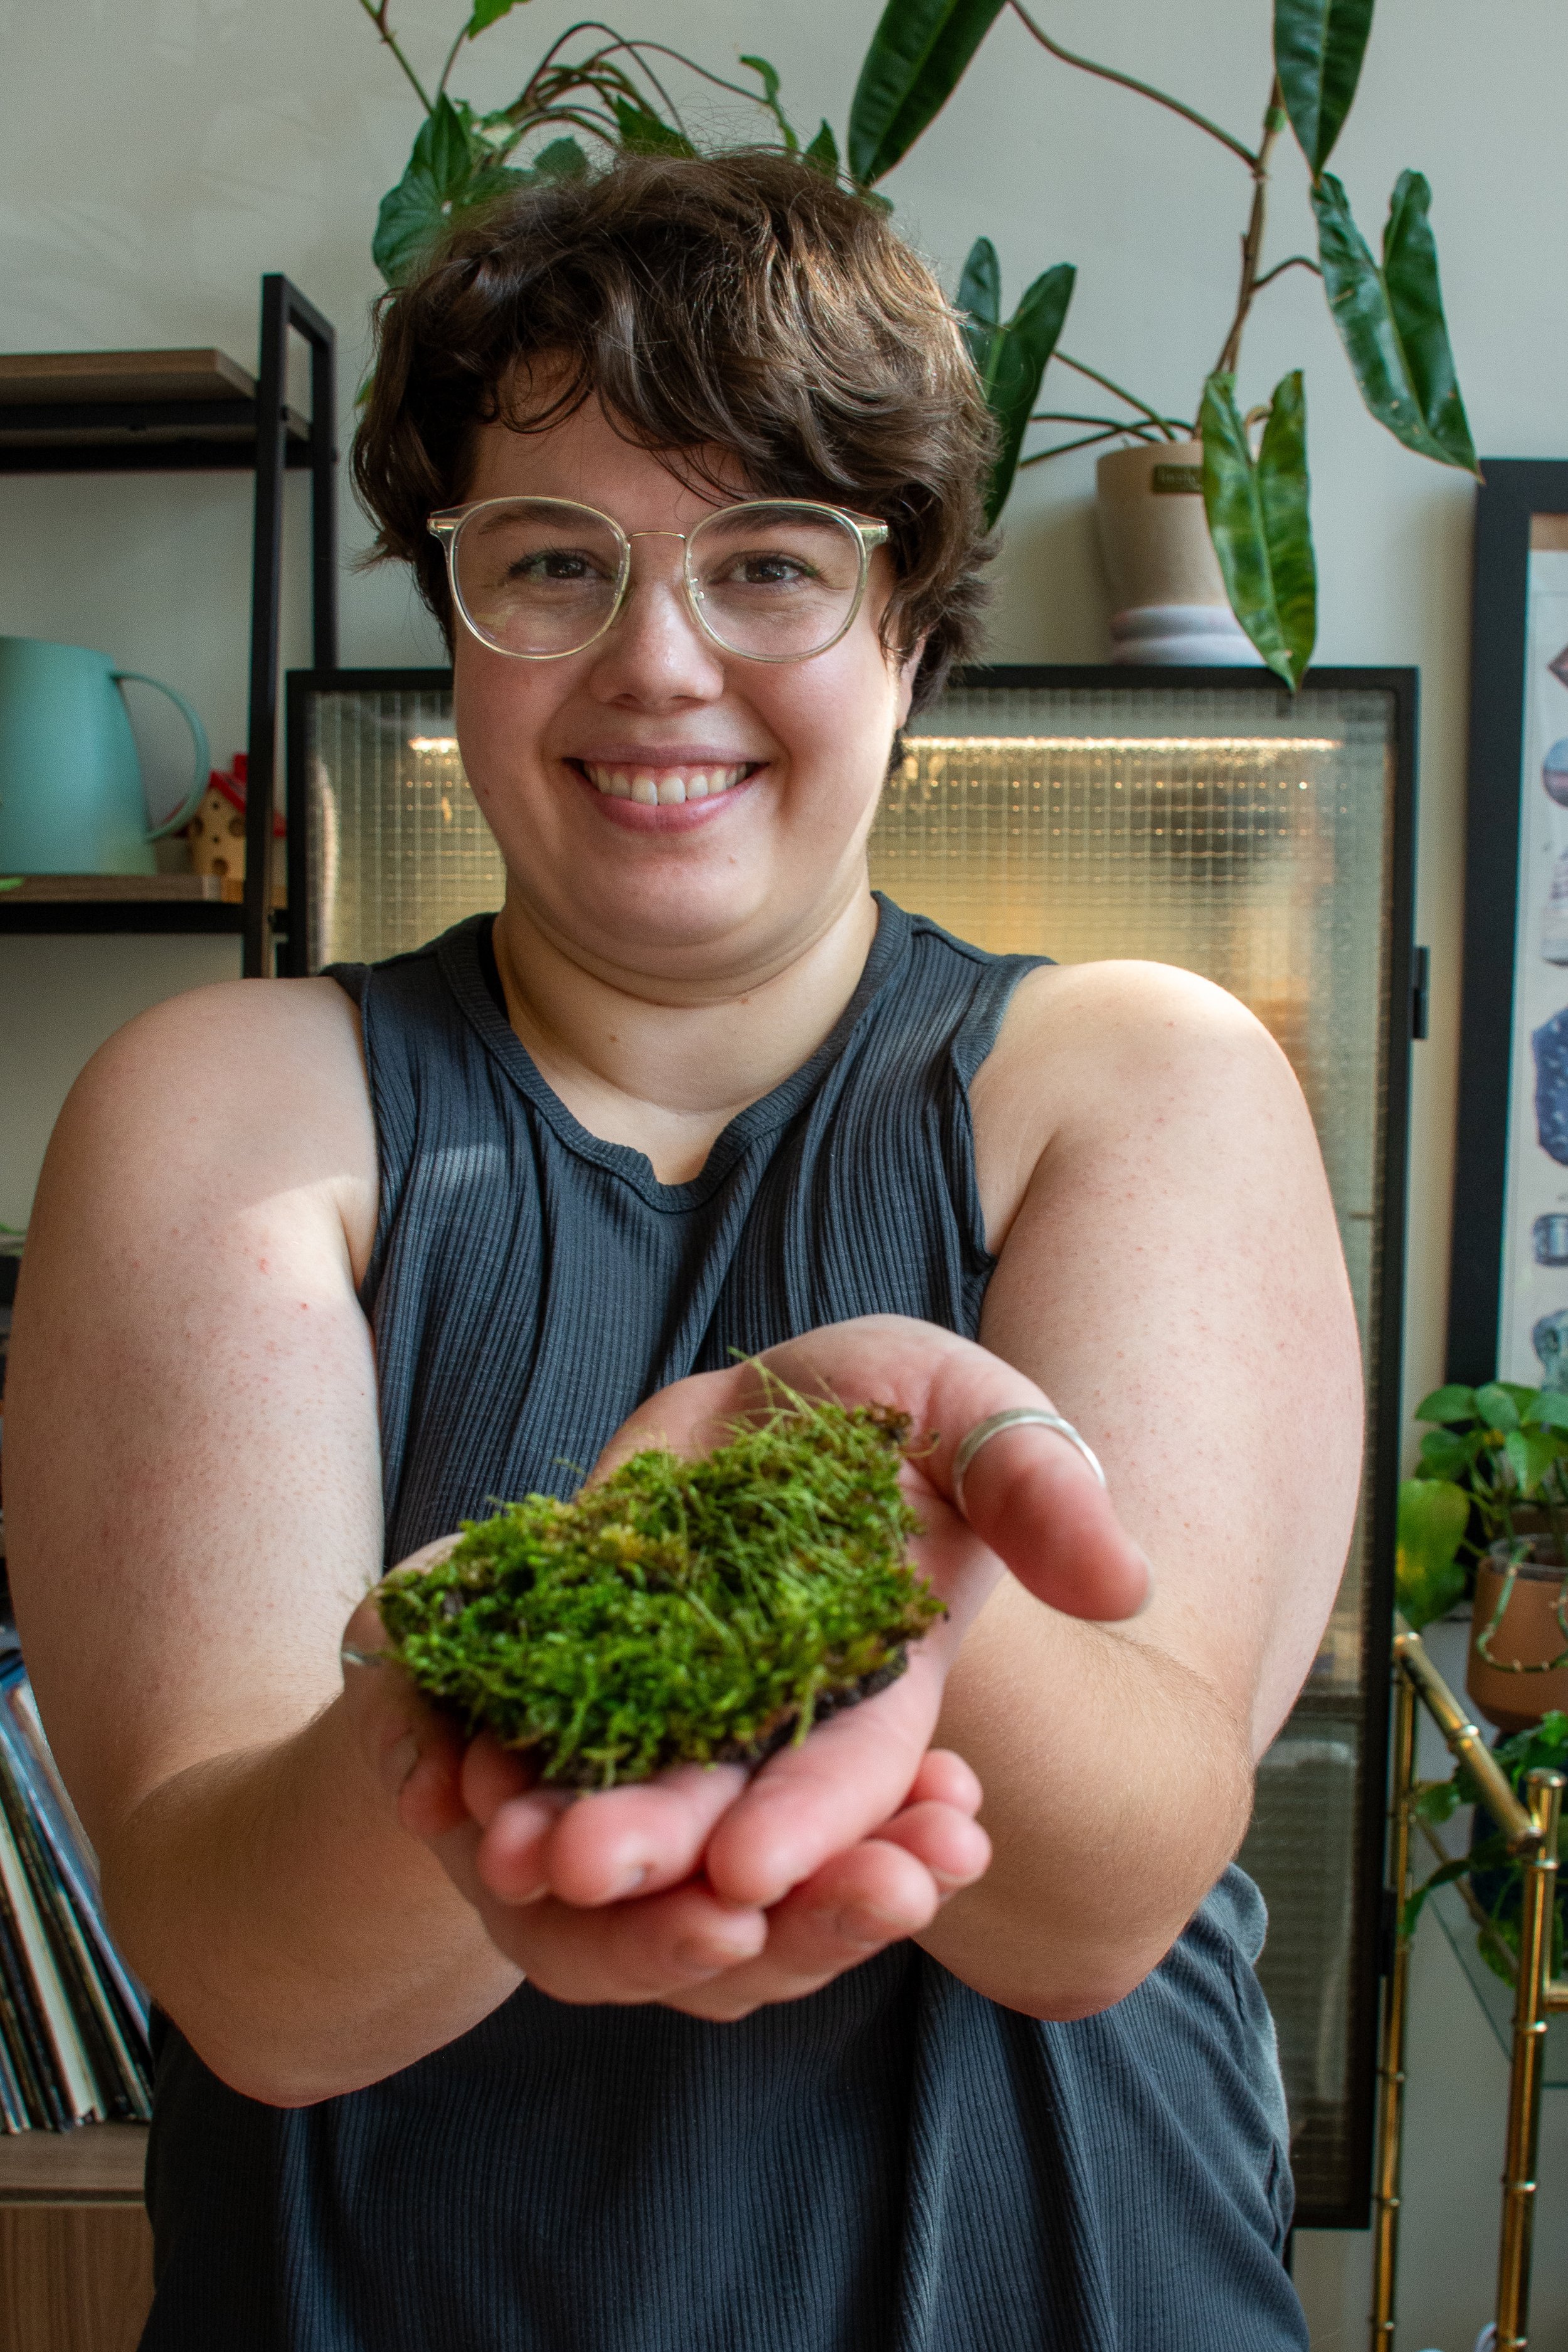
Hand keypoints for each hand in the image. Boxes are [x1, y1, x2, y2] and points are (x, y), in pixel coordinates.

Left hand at [343, 1314, 1146, 2013]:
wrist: (766, 1392)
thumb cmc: (883, 1400)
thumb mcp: (959, 1402)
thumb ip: (1036, 1479)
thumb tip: (1121, 1578)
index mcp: (875, 1682)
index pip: (854, 1769)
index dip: (813, 1824)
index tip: (752, 1866)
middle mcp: (766, 1715)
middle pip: (719, 1803)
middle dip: (656, 1845)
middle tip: (580, 1871)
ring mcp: (665, 1696)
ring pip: (614, 1788)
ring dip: (555, 1824)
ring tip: (492, 1842)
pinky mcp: (580, 1657)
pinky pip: (525, 1721)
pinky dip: (483, 1746)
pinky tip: (432, 1769)